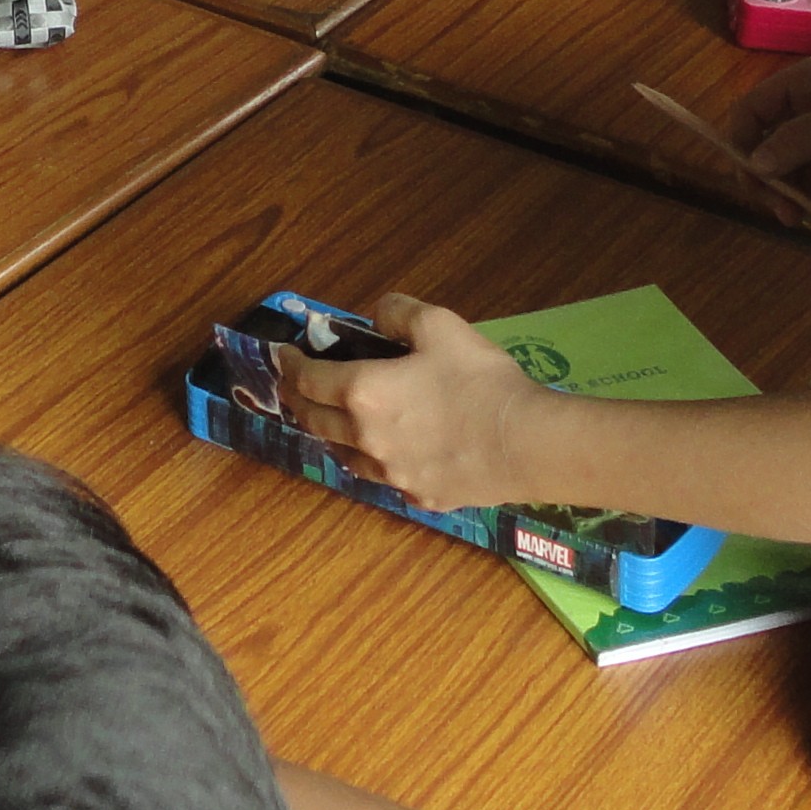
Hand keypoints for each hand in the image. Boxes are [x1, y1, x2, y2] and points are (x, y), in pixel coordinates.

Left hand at [269, 296, 542, 508]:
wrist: (528, 444)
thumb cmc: (481, 380)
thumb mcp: (440, 325)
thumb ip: (398, 312)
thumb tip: (377, 315)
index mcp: (363, 393)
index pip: (308, 379)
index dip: (290, 364)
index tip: (282, 355)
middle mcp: (366, 439)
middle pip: (315, 421)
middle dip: (298, 401)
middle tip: (296, 388)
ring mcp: (391, 475)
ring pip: (343, 455)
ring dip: (329, 435)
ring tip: (330, 422)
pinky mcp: (419, 496)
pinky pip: (383, 478)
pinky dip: (371, 461)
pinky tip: (383, 455)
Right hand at [728, 59, 810, 231]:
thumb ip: (800, 138)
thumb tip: (754, 164)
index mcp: (803, 86)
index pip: (752, 109)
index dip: (740, 139)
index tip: (747, 178)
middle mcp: (808, 112)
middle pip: (765, 147)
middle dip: (769, 179)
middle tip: (783, 211)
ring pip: (788, 174)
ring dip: (793, 198)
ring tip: (807, 218)